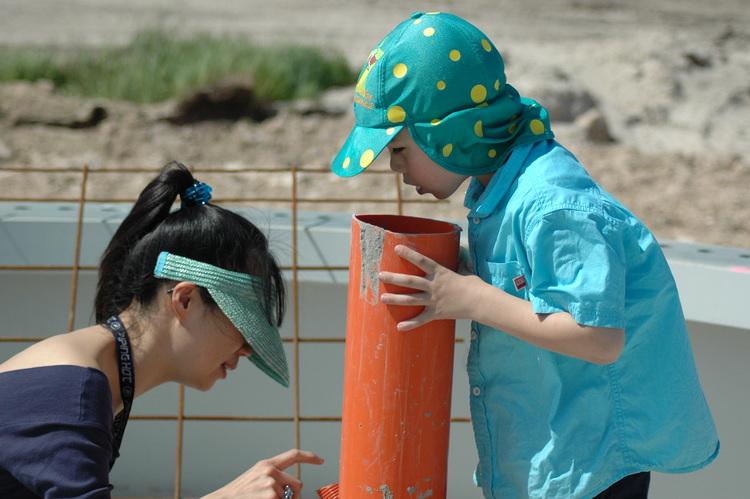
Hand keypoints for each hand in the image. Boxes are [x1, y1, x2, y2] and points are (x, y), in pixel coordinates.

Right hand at [205, 449, 323, 498]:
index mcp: (265, 465)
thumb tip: (292, 488)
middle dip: (294, 496)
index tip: (321, 460)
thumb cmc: (238, 495)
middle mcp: (269, 470)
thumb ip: (273, 479)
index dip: (309, 457)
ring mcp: (270, 482)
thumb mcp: (255, 481)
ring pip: (289, 497)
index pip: (292, 455)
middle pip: (297, 483)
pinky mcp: (270, 494)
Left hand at [379, 245, 481, 330]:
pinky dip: (410, 324)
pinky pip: (421, 320)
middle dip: (394, 278)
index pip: (422, 260)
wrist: (480, 302)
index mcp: (440, 273)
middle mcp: (434, 286)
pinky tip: (399, 327)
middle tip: (381, 276)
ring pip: (411, 299)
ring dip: (396, 299)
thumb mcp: (465, 271)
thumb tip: (460, 257)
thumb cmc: (475, 285)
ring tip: (383, 298)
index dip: (409, 253)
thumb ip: (458, 265)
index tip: (396, 248)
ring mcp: (434, 300)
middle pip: (410, 281)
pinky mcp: (437, 313)